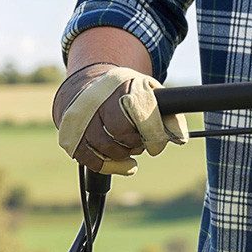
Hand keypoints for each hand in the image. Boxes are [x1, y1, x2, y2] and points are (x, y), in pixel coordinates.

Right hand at [53, 65, 188, 174]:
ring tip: (126, 149)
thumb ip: (167, 113)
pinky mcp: (71, 136)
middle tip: (138, 143)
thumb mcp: (146, 92)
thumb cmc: (121, 94)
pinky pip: (90, 159)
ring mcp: (82, 119)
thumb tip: (180, 138)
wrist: (83, 88)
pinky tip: (116, 161)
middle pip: (122, 133)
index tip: (156, 144)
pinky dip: (106, 165)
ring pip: (106, 148)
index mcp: (122, 87)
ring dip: (122, 155)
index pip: (141, 114)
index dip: (154, 135)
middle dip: (135, 144)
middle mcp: (99, 100)